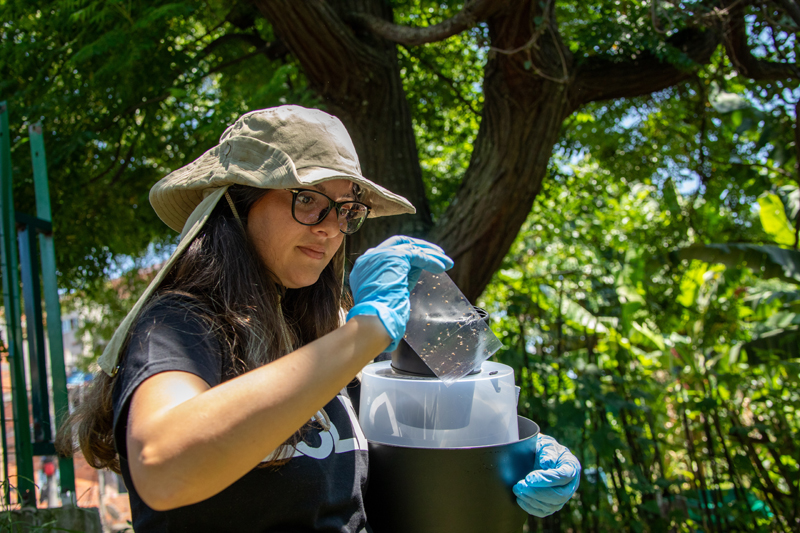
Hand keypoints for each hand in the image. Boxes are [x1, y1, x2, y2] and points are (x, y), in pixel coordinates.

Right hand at [347, 236, 452, 351]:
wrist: (373, 320)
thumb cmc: (379, 317)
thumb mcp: (387, 294)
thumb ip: (397, 279)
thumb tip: (416, 270)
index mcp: (364, 267)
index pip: (386, 251)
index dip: (405, 253)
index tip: (420, 260)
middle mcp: (369, 257)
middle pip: (398, 242)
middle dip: (420, 247)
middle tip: (438, 254)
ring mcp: (380, 255)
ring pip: (410, 248)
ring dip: (431, 254)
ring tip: (448, 264)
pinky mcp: (393, 257)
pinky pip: (417, 255)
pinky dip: (431, 260)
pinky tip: (442, 268)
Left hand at [513, 434, 580, 517]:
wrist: (538, 455)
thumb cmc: (543, 449)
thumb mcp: (546, 444)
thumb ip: (548, 452)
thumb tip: (547, 463)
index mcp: (571, 467)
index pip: (563, 476)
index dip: (547, 479)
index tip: (529, 478)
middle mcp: (570, 484)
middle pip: (559, 495)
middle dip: (537, 492)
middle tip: (519, 485)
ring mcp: (563, 496)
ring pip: (551, 506)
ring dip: (532, 500)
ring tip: (517, 489)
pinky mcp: (553, 504)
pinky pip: (544, 512)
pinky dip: (531, 508)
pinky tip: (520, 499)